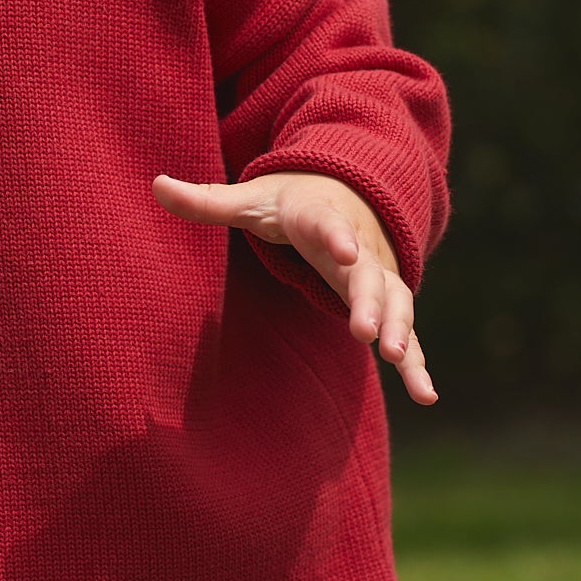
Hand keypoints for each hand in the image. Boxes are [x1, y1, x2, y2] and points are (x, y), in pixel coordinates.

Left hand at [152, 169, 436, 404]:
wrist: (347, 193)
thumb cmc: (290, 204)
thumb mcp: (250, 199)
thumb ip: (206, 200)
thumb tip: (155, 183)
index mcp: (320, 218)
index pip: (329, 225)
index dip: (338, 237)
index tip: (347, 250)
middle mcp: (358, 248)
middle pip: (368, 275)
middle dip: (371, 302)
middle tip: (366, 331)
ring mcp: (377, 278)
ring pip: (396, 304)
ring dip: (401, 332)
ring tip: (399, 361)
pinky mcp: (387, 305)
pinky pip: (408, 335)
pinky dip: (418, 364)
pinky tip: (426, 397)